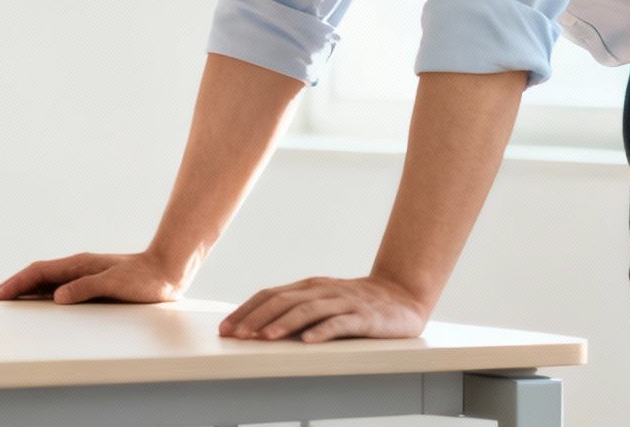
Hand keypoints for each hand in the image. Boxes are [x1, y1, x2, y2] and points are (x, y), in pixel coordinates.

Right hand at [0, 249, 189, 303]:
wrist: (168, 271)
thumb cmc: (145, 279)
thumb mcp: (115, 284)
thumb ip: (86, 289)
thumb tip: (56, 297)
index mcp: (79, 265)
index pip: (38, 273)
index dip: (15, 283)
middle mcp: (78, 268)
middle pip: (36, 276)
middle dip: (12, 286)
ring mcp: (83, 275)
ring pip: (46, 282)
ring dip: (25, 290)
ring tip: (7, 301)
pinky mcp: (92, 284)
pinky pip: (58, 289)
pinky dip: (42, 295)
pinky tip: (39, 304)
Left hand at [219, 274, 428, 342]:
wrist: (402, 296)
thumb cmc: (357, 304)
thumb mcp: (323, 303)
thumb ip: (297, 311)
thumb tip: (259, 331)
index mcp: (309, 286)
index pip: (270, 294)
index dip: (246, 310)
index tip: (226, 328)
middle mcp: (322, 290)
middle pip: (282, 300)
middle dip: (255, 318)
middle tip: (236, 335)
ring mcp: (343, 301)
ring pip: (307, 310)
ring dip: (282, 323)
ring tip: (263, 338)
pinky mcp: (364, 316)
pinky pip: (340, 323)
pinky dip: (321, 331)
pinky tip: (307, 342)